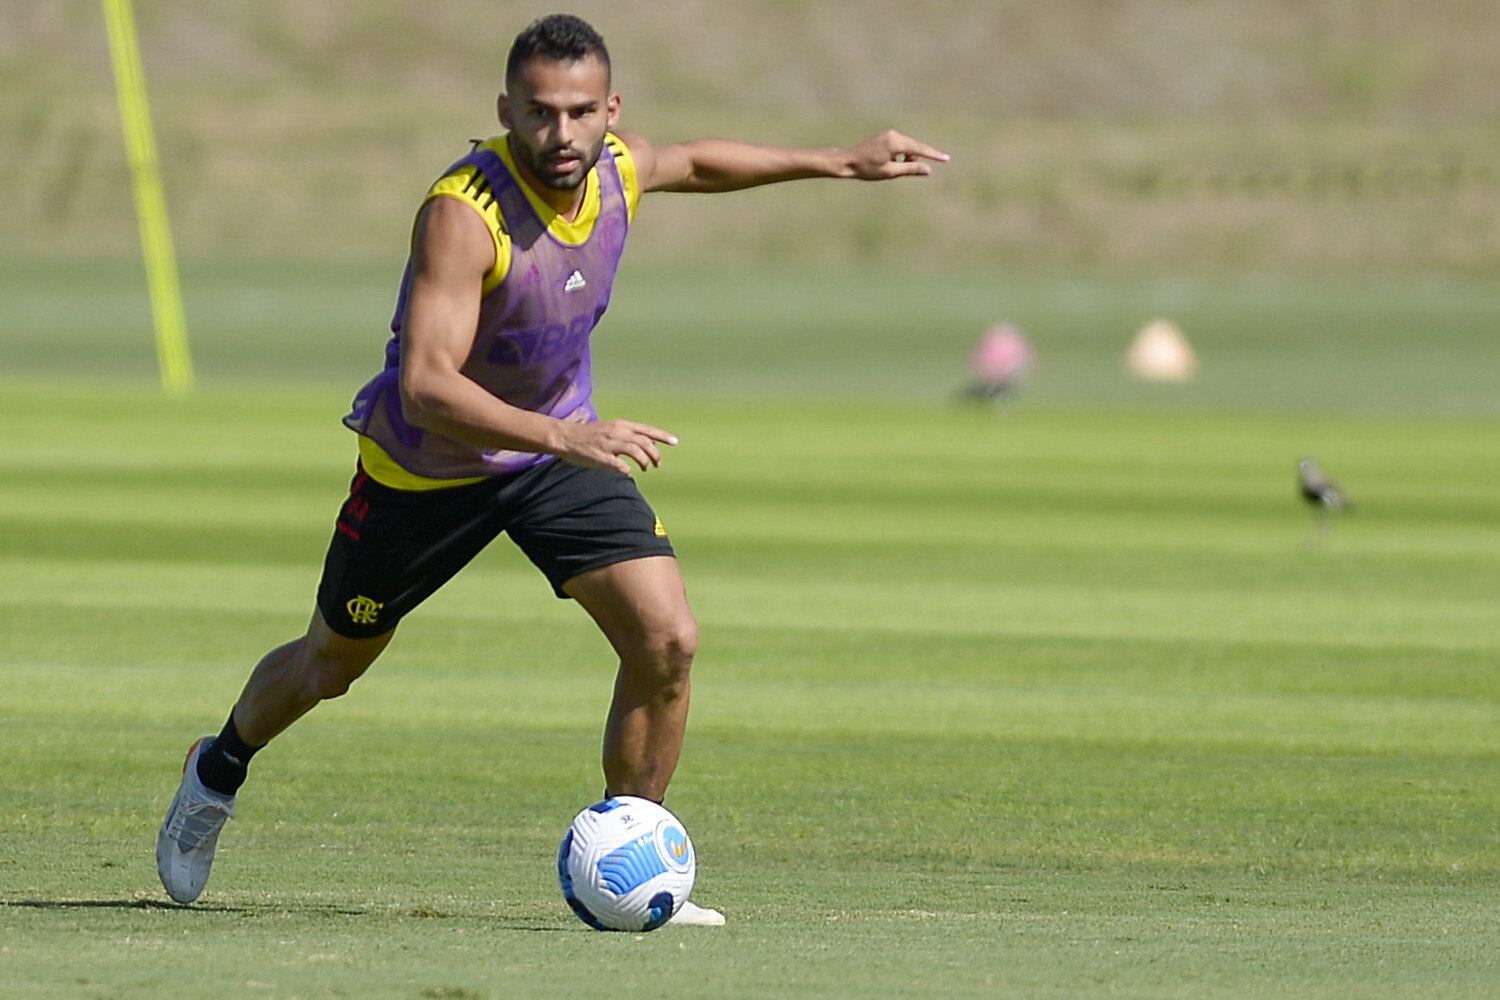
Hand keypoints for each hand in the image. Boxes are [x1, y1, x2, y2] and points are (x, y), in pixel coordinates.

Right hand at [558, 419, 677, 475]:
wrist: (566, 437)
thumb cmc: (591, 435)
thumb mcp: (612, 429)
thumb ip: (630, 435)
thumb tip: (650, 444)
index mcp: (621, 425)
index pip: (647, 430)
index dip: (662, 436)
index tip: (675, 442)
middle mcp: (617, 432)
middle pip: (644, 442)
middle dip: (655, 455)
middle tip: (657, 464)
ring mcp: (608, 443)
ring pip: (635, 451)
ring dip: (644, 461)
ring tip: (645, 468)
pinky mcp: (600, 456)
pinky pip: (618, 464)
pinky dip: (626, 469)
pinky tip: (628, 472)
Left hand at [847, 129, 949, 179]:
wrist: (848, 161)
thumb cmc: (867, 169)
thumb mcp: (890, 172)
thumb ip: (910, 169)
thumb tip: (928, 170)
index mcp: (896, 143)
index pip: (920, 149)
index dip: (934, 155)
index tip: (946, 159)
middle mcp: (894, 135)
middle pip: (915, 147)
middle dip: (918, 159)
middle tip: (919, 170)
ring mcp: (889, 134)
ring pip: (908, 147)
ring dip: (909, 158)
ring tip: (896, 169)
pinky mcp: (886, 137)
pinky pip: (901, 146)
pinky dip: (902, 154)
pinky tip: (893, 163)